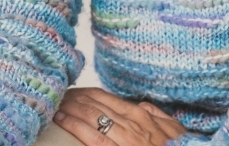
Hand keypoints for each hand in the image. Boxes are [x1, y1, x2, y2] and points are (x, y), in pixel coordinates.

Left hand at [54, 87, 187, 145]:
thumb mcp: (174, 131)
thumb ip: (158, 116)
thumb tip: (143, 105)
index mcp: (141, 115)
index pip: (105, 98)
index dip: (85, 93)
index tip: (69, 91)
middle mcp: (131, 122)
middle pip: (94, 103)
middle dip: (73, 98)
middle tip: (55, 93)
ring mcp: (124, 137)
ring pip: (90, 115)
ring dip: (70, 107)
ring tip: (54, 102)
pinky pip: (92, 135)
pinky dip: (74, 124)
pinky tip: (61, 118)